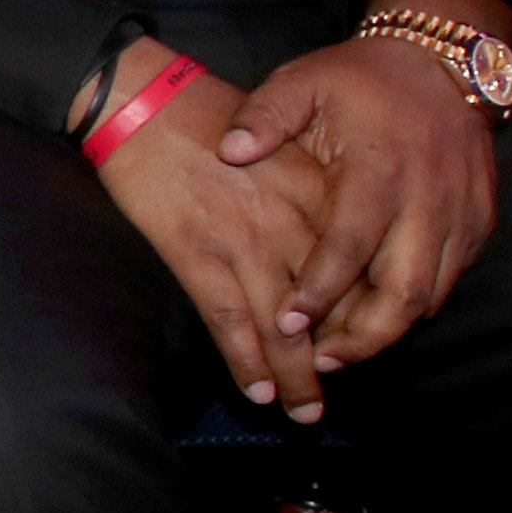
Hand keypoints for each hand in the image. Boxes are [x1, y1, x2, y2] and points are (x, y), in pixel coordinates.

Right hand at [92, 53, 333, 410]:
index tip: (368, 340)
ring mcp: (245, 242)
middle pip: (330, 306)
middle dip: (341, 356)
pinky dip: (245, 361)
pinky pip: (229, 320)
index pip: (358, 266)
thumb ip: (311, 183)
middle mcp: (291, 222)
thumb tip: (328, 228)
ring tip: (305, 412)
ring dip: (297, 375)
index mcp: (317, 190)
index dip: (367, 312)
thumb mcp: (284, 140)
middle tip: (346, 392)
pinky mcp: (198, 253)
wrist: (144, 100)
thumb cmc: (207, 114)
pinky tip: (257, 391)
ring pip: (284, 327)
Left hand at [214, 37, 498, 386]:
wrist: (442, 60)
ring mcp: (462, 213)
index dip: (320, 292)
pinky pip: (453, 277)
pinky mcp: (481, 220)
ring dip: (390, 329)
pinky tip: (380, 317)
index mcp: (379, 168)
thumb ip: (265, 117)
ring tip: (343, 351)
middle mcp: (428, 198)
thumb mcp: (304, 81)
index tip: (288, 325)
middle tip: (321, 362)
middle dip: (364, 336)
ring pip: (433, 294)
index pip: (350, 246)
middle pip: (403, 290)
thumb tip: (229, 150)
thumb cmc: (360, 78)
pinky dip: (419, 304)